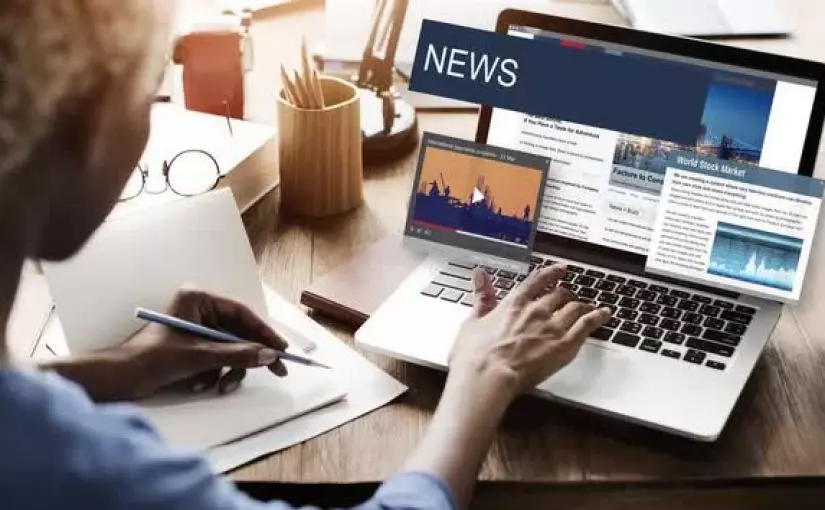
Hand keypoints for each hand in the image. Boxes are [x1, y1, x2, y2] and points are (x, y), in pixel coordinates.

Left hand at [112, 288, 287, 398]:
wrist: (119, 378)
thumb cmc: (151, 358)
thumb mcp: (199, 356)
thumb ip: (237, 354)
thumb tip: (269, 356)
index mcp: (199, 299)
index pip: (242, 313)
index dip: (264, 332)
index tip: (281, 349)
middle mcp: (200, 310)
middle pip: (239, 332)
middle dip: (249, 356)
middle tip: (277, 370)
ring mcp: (197, 329)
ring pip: (231, 349)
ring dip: (229, 370)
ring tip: (221, 386)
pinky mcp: (193, 347)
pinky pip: (218, 359)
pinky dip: (215, 374)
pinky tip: (202, 385)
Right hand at [449, 265, 610, 398]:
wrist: (488, 375)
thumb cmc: (476, 355)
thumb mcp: (472, 321)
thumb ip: (481, 297)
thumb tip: (480, 277)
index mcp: (514, 303)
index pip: (538, 280)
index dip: (551, 273)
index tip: (560, 269)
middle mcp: (536, 310)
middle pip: (560, 294)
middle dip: (567, 294)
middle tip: (571, 296)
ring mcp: (552, 327)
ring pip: (576, 307)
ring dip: (584, 305)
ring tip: (590, 306)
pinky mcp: (564, 345)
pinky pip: (587, 325)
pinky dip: (598, 317)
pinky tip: (604, 315)